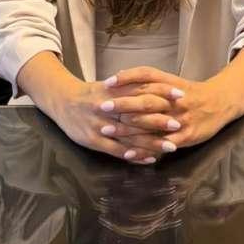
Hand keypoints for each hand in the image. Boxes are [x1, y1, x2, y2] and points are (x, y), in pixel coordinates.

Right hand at [47, 73, 179, 164]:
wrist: (62, 101)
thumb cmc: (91, 93)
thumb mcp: (110, 85)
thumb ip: (130, 86)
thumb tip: (156, 84)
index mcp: (114, 90)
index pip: (143, 90)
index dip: (162, 92)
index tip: (180, 94)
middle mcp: (109, 107)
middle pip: (138, 113)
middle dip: (160, 119)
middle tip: (180, 123)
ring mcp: (101, 125)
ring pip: (130, 135)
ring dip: (152, 141)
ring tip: (172, 146)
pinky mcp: (94, 141)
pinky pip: (117, 150)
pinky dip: (133, 155)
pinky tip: (148, 159)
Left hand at [94, 65, 240, 153]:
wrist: (220, 103)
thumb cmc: (190, 93)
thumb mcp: (172, 82)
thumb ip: (149, 81)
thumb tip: (121, 76)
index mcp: (170, 83)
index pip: (146, 75)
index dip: (127, 78)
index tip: (107, 82)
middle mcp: (173, 99)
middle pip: (145, 99)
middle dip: (122, 104)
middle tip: (101, 106)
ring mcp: (179, 118)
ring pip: (151, 123)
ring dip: (127, 128)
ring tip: (106, 130)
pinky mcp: (185, 135)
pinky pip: (161, 144)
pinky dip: (144, 149)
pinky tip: (128, 154)